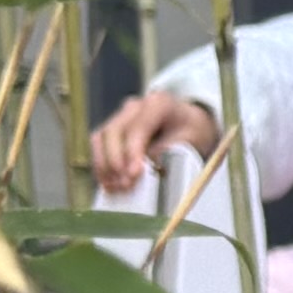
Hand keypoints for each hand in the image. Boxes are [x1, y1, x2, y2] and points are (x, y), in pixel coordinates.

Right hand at [88, 87, 217, 197]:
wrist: (187, 122)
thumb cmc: (191, 132)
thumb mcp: (192, 141)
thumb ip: (171, 152)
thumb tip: (150, 169)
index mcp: (159, 104)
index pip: (138, 128)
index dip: (132, 152)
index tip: (133, 175)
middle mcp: (135, 107)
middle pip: (114, 132)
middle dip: (115, 162)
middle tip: (124, 186)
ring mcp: (121, 116)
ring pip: (101, 137)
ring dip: (104, 165)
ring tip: (113, 188)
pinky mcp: (113, 128)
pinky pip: (100, 145)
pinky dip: (102, 165)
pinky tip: (108, 183)